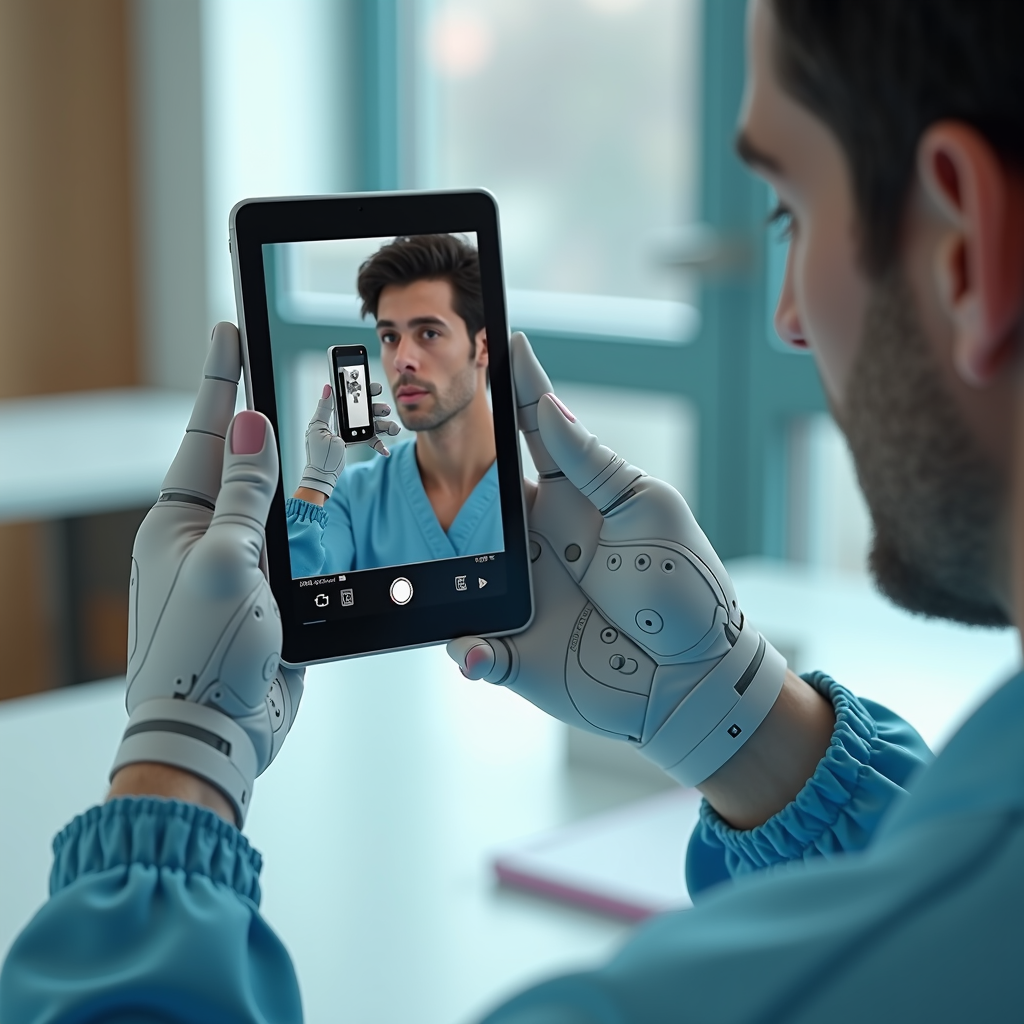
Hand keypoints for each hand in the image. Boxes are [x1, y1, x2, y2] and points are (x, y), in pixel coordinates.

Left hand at [110, 322, 303, 827]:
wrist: (217, 735)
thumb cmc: (203, 652)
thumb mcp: (225, 561)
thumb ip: (242, 493)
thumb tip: (246, 426)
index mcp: (179, 520)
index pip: (205, 432)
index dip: (220, 378)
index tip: (230, 329)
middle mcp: (208, 536)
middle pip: (245, 461)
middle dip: (267, 414)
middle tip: (286, 364)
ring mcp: (242, 566)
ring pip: (280, 503)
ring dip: (302, 468)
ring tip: (325, 422)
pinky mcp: (272, 597)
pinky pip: (299, 547)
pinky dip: (318, 523)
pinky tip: (334, 503)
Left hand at [297, 382, 400, 500]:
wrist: (322, 474)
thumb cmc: (317, 453)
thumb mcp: (318, 429)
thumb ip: (324, 408)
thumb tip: (327, 388)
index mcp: (336, 414)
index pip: (352, 398)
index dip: (364, 391)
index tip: (375, 388)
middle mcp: (346, 421)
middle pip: (366, 410)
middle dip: (378, 409)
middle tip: (385, 409)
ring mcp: (353, 432)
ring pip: (373, 424)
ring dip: (385, 426)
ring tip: (393, 429)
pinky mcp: (358, 442)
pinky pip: (372, 440)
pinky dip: (380, 445)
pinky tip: (385, 451)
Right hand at [448, 333, 786, 787]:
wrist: (698, 675)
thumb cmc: (685, 588)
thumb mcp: (647, 510)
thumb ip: (591, 463)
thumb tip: (548, 404)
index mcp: (570, 499)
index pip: (529, 432)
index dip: (512, 386)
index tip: (496, 336)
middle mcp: (534, 541)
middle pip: (475, 497)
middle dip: (444, 472)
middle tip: (425, 447)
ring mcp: (520, 594)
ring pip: (456, 570)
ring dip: (441, 567)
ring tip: (441, 564)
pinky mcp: (514, 650)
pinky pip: (470, 647)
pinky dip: (465, 649)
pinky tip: (476, 649)